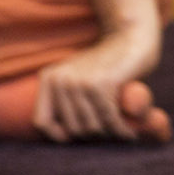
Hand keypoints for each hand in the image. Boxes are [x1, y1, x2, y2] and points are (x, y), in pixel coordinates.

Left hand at [32, 22, 162, 142]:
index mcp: (49, 78)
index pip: (42, 122)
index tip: (78, 137)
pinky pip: (109, 119)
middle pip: (72, 128)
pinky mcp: (102, 84)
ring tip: (119, 130)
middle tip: (108, 131)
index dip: (58, 136)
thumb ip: (64, 101)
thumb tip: (63, 137)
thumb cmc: (107, 64)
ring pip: (91, 127)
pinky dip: (121, 130)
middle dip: (92, 134)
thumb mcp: (77, 79)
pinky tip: (129, 133)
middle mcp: (61, 79)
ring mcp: (80, 81)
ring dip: (108, 134)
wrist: (131, 37)